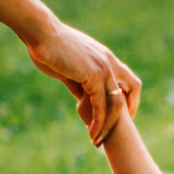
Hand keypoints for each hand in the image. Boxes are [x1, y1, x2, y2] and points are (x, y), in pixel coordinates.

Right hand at [24, 18, 138, 142]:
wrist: (42, 33)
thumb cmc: (49, 47)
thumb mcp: (69, 68)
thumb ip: (79, 83)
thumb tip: (82, 99)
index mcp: (105, 58)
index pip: (128, 80)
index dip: (128, 98)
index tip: (120, 115)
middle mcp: (109, 62)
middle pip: (131, 90)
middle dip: (126, 113)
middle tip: (115, 132)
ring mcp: (103, 68)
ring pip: (116, 103)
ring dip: (108, 125)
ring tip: (97, 140)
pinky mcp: (93, 76)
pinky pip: (101, 105)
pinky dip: (98, 121)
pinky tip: (91, 132)